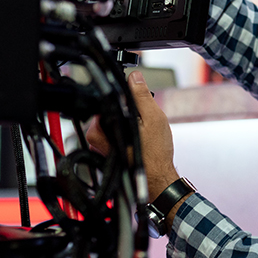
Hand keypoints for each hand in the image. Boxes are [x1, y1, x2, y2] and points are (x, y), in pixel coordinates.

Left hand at [87, 71, 179, 201]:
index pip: (106, 100)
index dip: (122, 96)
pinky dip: (122, 134)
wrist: (157, 179)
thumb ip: (141, 96)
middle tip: (138, 117)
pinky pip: (109, 137)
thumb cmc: (156, 154)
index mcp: (106, 126)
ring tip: (140, 130)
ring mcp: (101, 147)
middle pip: (105, 113)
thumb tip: (134, 78)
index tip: (133, 98)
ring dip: (122, 123)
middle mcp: (99, 137)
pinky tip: (136, 140)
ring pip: (107, 125)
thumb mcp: (154, 118)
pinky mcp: (107, 154)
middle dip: (122, 110)